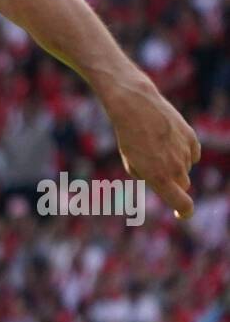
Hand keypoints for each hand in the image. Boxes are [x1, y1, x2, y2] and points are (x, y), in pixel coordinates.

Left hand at [106, 74, 200, 218]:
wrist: (136, 107)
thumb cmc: (129, 137)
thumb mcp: (132, 163)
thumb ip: (149, 176)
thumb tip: (163, 179)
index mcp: (159, 178)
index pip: (183, 203)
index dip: (184, 212)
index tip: (181, 214)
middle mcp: (175, 167)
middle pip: (182, 185)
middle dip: (174, 183)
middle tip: (159, 171)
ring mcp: (185, 152)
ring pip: (186, 168)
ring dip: (176, 164)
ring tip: (157, 148)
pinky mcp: (191, 137)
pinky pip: (192, 153)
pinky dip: (184, 152)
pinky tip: (170, 142)